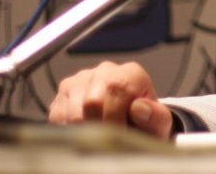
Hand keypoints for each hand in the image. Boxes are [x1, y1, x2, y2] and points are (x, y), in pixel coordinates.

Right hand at [48, 61, 172, 140]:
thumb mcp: (158, 124)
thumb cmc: (145, 125)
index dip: (115, 119)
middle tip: (108, 144)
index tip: (120, 137)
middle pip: (91, 102)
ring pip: (72, 113)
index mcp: (130, 73)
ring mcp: (79, 82)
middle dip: (99, 128)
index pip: (116, 90)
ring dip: (84, 132)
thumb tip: (139, 108)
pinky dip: (70, 133)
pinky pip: (57, 119)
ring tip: (100, 139)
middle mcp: (103, 72)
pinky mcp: (60, 97)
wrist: (131, 127)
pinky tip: (86, 134)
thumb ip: (156, 117)